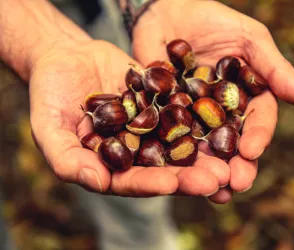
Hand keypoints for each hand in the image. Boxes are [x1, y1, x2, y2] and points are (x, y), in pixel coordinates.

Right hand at [30, 39, 228, 197]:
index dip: (151, 184)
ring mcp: (153, 127)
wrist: (66, 58)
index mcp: (113, 166)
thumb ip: (68, 160)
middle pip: (166, 167)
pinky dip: (202, 115)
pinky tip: (223, 118)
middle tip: (218, 178)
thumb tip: (97, 182)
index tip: (172, 184)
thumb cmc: (50, 95)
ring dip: (205, 151)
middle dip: (191, 174)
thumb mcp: (49, 129)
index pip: (133, 181)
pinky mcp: (163, 104)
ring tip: (228, 157)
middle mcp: (137, 151)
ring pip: (182, 142)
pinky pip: (184, 110)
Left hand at [132, 0, 293, 202]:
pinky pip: (168, 139)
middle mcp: (222, 112)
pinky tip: (174, 175)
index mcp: (246, 96)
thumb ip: (275, 69)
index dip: (257, 137)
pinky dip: (172, 158)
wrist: (167, 10)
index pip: (257, 121)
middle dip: (236, 166)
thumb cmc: (213, 20)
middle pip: (232, 144)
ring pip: (203, 149)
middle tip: (235, 185)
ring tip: (211, 191)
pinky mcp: (164, 117)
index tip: (251, 151)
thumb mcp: (248, 39)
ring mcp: (193, 117)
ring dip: (208, 171)